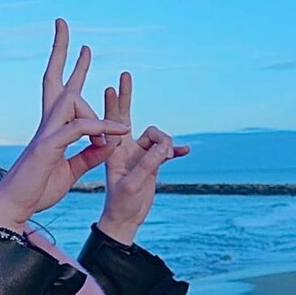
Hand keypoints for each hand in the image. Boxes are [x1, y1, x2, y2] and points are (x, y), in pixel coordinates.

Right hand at [0, 19, 129, 231]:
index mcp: (53, 129)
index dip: (72, 69)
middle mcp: (47, 124)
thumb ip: (90, 155)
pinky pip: (79, 129)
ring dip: (91, 97)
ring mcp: (46, 133)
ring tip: (115, 110)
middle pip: (54, 80)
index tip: (82, 48)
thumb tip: (109, 143)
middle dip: (60, 51)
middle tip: (63, 24)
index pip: (62, 91)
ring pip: (70, 100)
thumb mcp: (72, 170)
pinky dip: (100, 129)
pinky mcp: (49, 146)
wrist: (17, 207)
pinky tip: (118, 134)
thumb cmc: (38, 189)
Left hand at [97, 72, 189, 243]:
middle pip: (126, 115)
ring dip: (165, 144)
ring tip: (167, 157)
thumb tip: (165, 145)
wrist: (125, 220)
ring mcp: (138, 153)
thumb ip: (149, 163)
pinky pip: (166, 151)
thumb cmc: (122, 203)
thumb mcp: (134, 184)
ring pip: (157, 136)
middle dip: (126, 96)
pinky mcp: (151, 162)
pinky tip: (185, 152)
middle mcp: (124, 147)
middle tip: (125, 74)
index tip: (110, 87)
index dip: (112, 104)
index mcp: (113, 150)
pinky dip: (175, 150)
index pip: (111, 121)